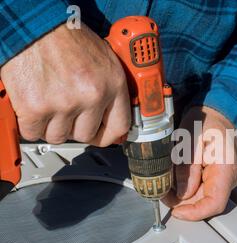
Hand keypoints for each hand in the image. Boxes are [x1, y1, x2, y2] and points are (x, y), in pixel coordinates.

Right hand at [0, 23, 129, 145]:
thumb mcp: (105, 58)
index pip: (119, 127)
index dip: (108, 135)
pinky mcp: (36, 107)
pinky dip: (31, 124)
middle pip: (86, 135)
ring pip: (59, 136)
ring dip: (52, 126)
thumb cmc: (67, 36)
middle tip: (67, 113)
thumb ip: (111, 87)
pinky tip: (34, 108)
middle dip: (75, 127)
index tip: (102, 135)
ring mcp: (64, 104)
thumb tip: (113, 114)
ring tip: (50, 105)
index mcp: (113, 84)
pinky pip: (34, 132)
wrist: (34, 24)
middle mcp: (91, 96)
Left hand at [162, 106, 236, 220]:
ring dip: (183, 195)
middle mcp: (230, 177)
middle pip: (206, 202)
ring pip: (202, 198)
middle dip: (182, 202)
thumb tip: (181, 194)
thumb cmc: (205, 120)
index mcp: (226, 168)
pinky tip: (176, 179)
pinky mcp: (219, 178)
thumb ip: (186, 168)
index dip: (194, 213)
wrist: (216, 112)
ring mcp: (226, 179)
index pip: (215, 203)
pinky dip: (187, 188)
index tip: (176, 212)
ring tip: (167, 181)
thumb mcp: (189, 140)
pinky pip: (203, 190)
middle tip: (163, 192)